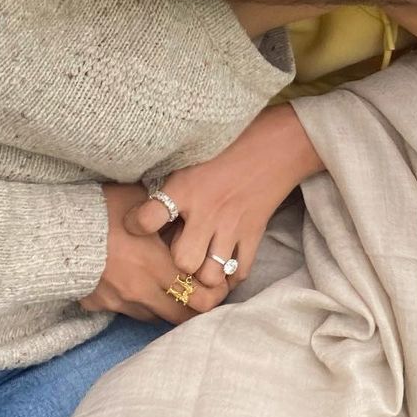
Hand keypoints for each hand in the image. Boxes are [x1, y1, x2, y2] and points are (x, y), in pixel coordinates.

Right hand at [78, 183, 228, 323]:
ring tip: (167, 285)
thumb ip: (170, 215)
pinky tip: (135, 282)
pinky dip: (136, 301)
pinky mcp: (97, 305)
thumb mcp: (143, 201)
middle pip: (181, 317)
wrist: (52, 227)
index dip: (215, 296)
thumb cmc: (102, 207)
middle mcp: (140, 290)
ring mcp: (118, 301)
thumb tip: (190, 214)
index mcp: (156, 266)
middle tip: (200, 291)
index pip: (201, 300)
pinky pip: (125, 310)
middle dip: (194, 308)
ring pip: (154, 316)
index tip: (219, 284)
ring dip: (164, 305)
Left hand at [124, 105, 322, 290]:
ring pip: (211, 274)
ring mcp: (233, 226)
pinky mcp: (255, 234)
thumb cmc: (233, 142)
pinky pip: (240, 272)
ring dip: (203, 274)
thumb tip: (147, 203)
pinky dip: (230, 275)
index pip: (147, 219)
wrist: (280, 143)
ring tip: (198, 265)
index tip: (136, 224)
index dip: (136, 225)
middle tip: (174, 253)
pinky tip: (222, 265)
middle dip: (176, 264)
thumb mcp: (193, 154)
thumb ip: (172, 181)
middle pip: (183, 261)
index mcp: (186, 187)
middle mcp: (208, 212)